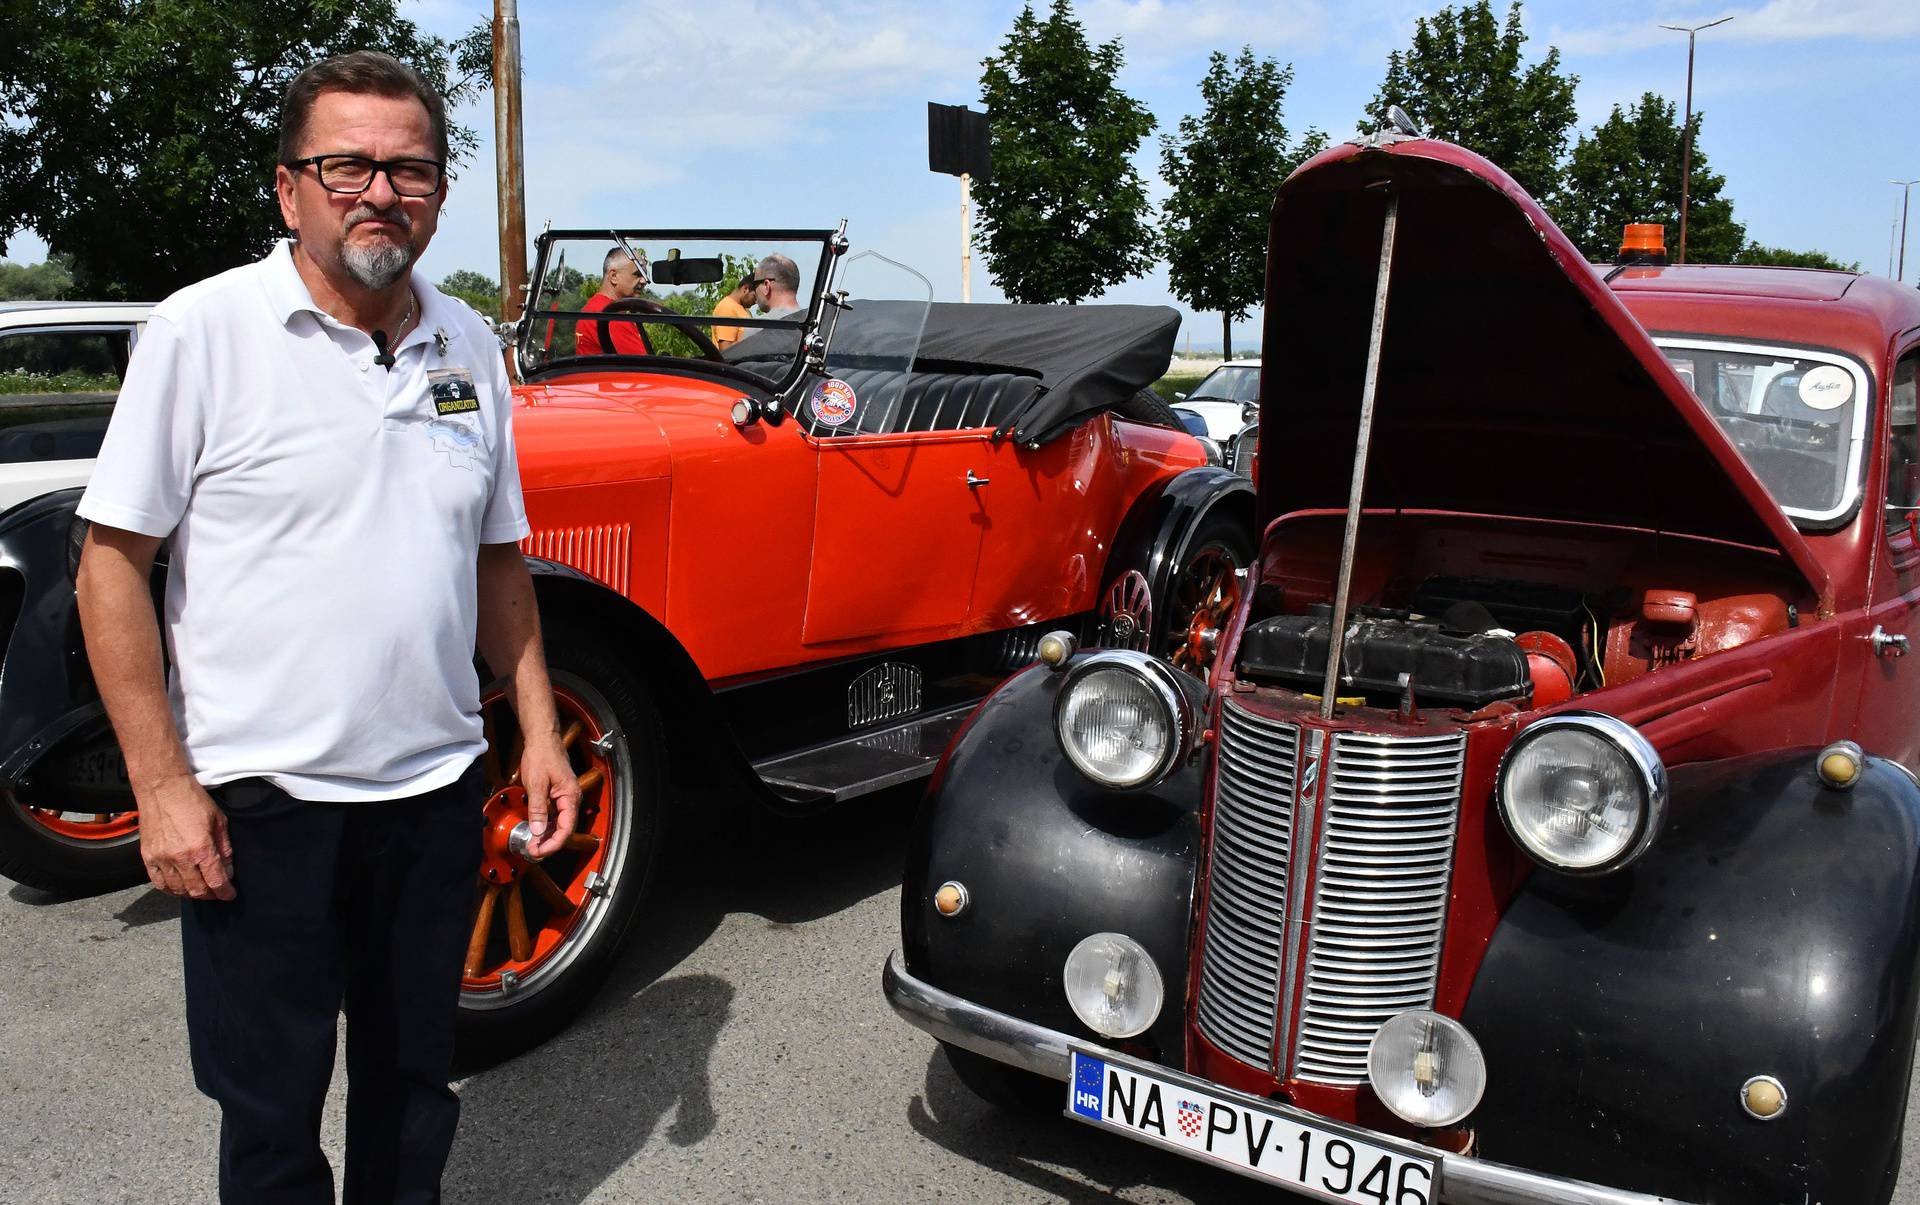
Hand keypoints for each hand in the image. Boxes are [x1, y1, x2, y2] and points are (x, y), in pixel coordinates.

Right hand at [139, 775, 233, 900]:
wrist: (162, 787)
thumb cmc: (191, 799)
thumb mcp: (219, 821)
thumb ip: (225, 848)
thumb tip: (228, 869)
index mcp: (201, 848)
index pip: (216, 881)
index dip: (225, 892)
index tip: (229, 894)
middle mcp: (180, 857)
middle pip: (197, 890)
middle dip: (210, 895)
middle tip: (216, 893)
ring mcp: (161, 859)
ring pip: (178, 889)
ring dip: (191, 893)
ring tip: (200, 890)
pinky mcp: (147, 857)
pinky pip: (158, 883)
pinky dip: (170, 889)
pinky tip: (179, 887)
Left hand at [517, 732, 578, 860]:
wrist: (542, 738)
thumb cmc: (542, 756)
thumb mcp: (536, 783)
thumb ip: (537, 809)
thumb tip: (537, 831)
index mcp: (570, 796)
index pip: (566, 828)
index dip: (554, 843)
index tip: (541, 851)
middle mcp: (571, 799)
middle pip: (564, 829)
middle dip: (549, 843)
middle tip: (533, 852)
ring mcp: (565, 798)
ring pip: (559, 824)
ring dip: (547, 837)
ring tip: (533, 846)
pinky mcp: (558, 796)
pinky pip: (555, 816)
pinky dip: (546, 826)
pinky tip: (536, 832)